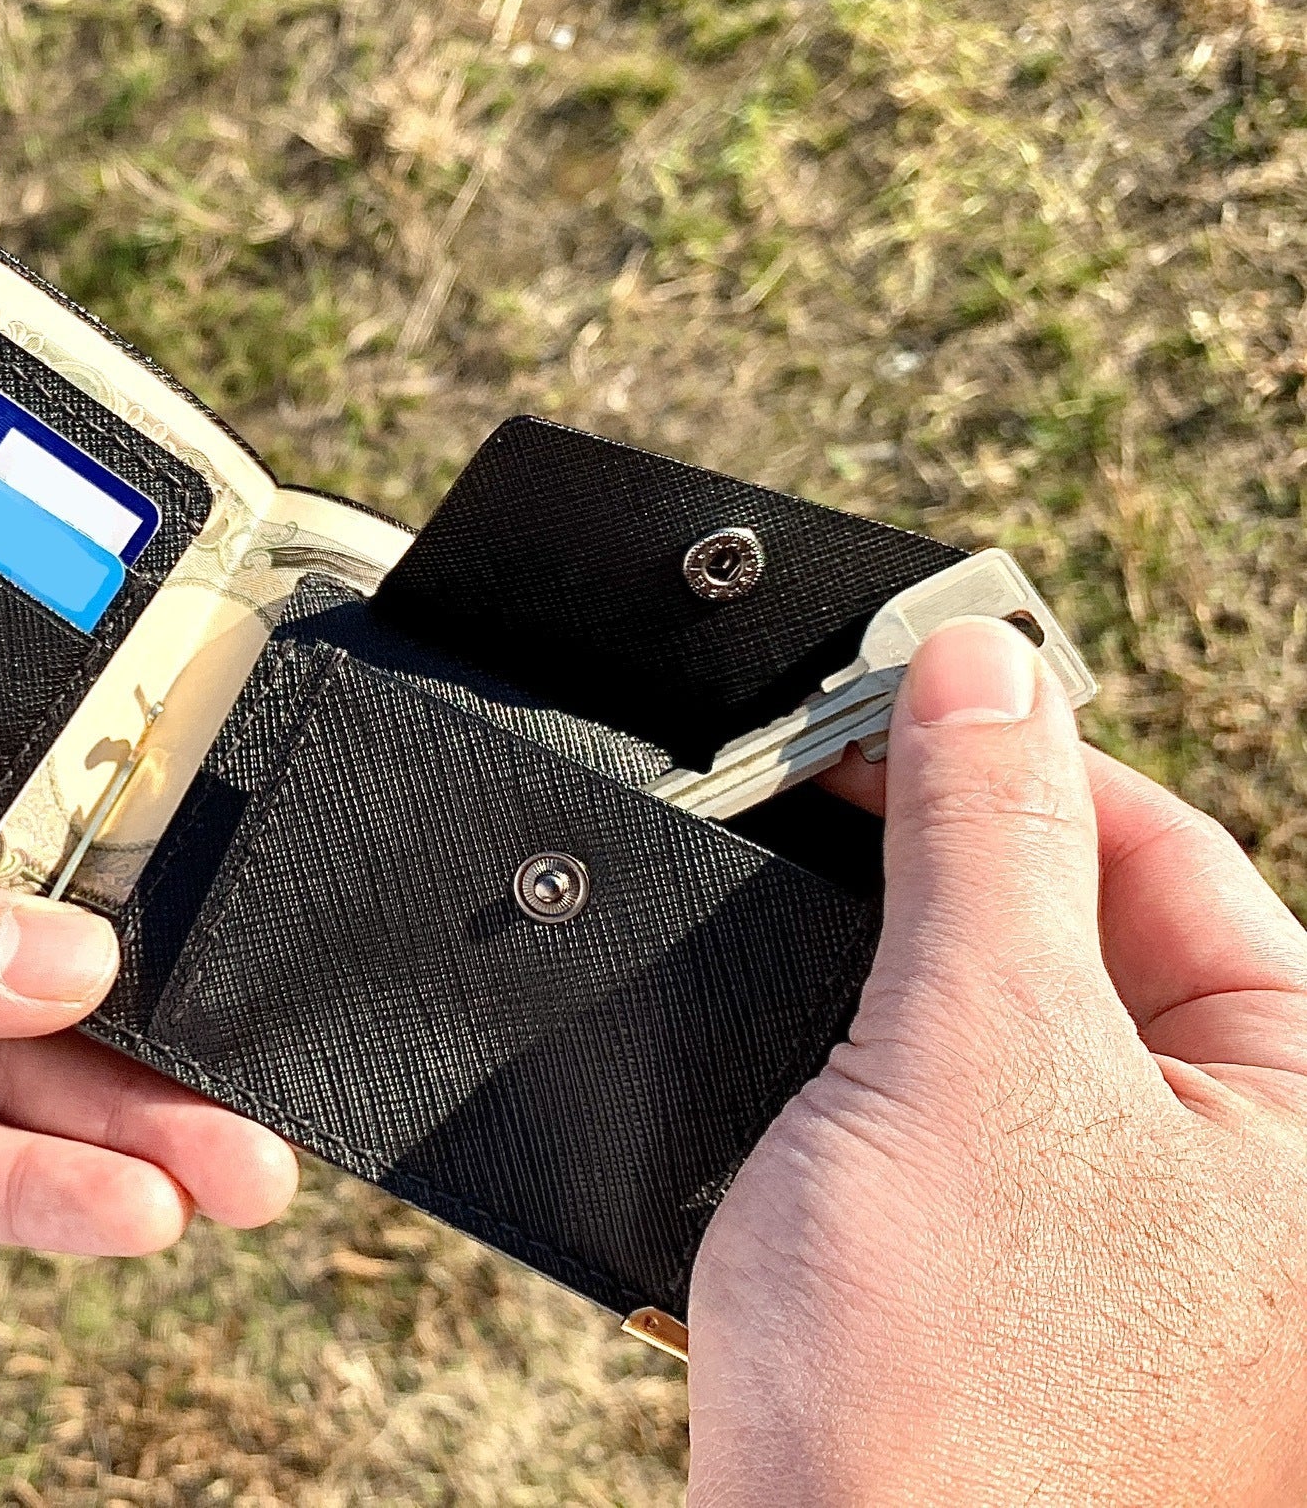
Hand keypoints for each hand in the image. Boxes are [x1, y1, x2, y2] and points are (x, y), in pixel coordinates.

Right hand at [690, 618, 1306, 1503]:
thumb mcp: (973, 1051)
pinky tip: (803, 1070)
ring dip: (895, 970)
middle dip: (945, 868)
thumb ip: (984, 837)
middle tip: (819, 808)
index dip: (1019, 757)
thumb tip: (979, 665)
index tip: (884, 702)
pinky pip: (954, 1120)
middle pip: (1093, 936)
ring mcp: (1137, 1249)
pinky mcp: (1024, 1292)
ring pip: (1007, 1029)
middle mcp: (1253, 1188)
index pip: (1174, 855)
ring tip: (803, 939)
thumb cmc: (950, 1390)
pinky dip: (872, 1071)